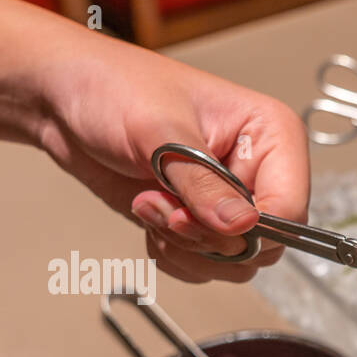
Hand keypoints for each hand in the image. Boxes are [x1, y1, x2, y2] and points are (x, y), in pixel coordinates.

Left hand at [37, 37, 307, 283]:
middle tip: (166, 209)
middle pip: (266, 246)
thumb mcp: (160, 133)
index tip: (196, 215)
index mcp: (272, 136)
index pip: (291, 210)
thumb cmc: (114, 88)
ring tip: (149, 205)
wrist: (66, 99)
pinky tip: (149, 215)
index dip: (250, 230)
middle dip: (207, 240)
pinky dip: (172, 254)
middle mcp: (261, 173)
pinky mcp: (203, 223)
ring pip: (235, 264)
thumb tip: (243, 227)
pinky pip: (206, 267)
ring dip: (185, 248)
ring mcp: (232, 201)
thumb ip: (204, 184)